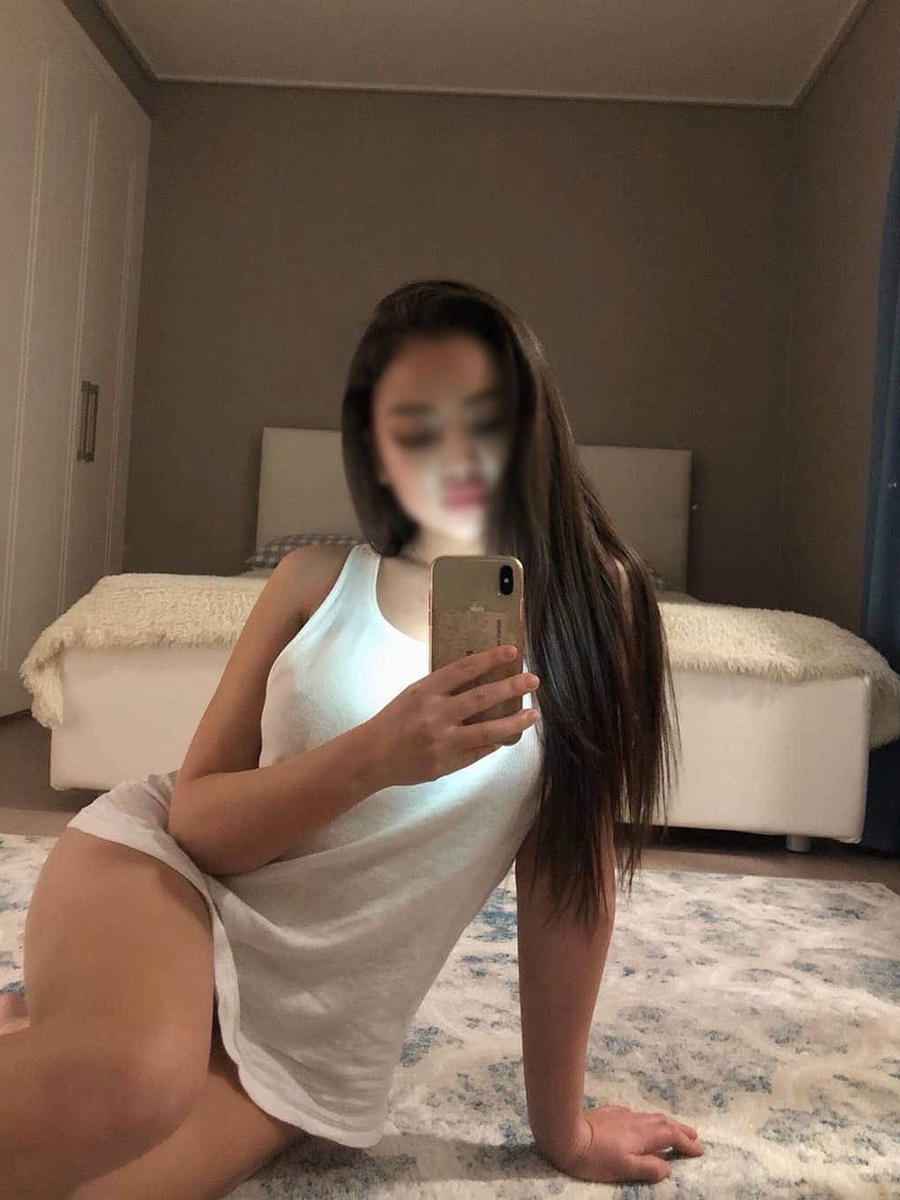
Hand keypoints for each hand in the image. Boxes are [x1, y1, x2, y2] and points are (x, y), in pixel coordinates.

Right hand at [363, 643, 539, 786]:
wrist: (371, 756)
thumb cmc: (393, 721)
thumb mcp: (413, 695)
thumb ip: (442, 688)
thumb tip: (479, 678)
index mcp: (425, 691)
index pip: (464, 669)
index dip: (490, 658)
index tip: (512, 651)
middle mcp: (436, 714)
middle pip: (482, 697)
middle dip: (511, 687)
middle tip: (533, 680)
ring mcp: (443, 740)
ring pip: (488, 730)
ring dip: (515, 721)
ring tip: (533, 714)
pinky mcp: (447, 763)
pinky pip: (479, 751)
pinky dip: (495, 743)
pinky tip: (508, 736)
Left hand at [541, 1104, 703, 1184]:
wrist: (567, 1132)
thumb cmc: (595, 1157)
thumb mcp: (624, 1168)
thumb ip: (648, 1167)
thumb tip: (667, 1166)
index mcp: (644, 1135)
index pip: (671, 1137)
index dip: (687, 1143)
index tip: (699, 1150)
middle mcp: (637, 1121)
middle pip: (664, 1123)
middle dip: (681, 1130)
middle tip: (694, 1137)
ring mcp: (623, 1114)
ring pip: (651, 1116)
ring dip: (667, 1123)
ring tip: (675, 1129)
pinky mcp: (610, 1112)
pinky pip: (637, 1114)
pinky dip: (648, 1120)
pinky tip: (642, 1123)